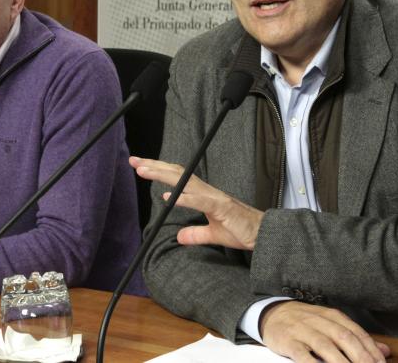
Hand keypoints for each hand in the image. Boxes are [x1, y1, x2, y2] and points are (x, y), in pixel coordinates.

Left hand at [131, 156, 263, 249]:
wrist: (264, 234)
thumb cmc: (241, 230)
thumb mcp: (213, 234)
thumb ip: (196, 234)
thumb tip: (179, 237)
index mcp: (203, 195)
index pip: (177, 178)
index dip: (158, 171)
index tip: (140, 166)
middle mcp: (206, 191)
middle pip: (176, 173)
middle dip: (154, 166)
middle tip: (134, 160)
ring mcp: (214, 197)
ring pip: (184, 182)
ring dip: (163, 175)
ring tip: (144, 171)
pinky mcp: (222, 208)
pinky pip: (200, 201)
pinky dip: (184, 198)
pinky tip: (169, 196)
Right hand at [261, 301, 390, 362]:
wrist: (273, 313)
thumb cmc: (306, 322)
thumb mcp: (331, 324)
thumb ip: (357, 337)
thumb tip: (385, 351)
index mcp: (332, 316)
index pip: (356, 332)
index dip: (371, 350)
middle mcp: (319, 321)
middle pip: (344, 338)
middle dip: (361, 357)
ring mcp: (302, 330)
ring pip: (325, 346)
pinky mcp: (288, 341)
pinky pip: (301, 354)